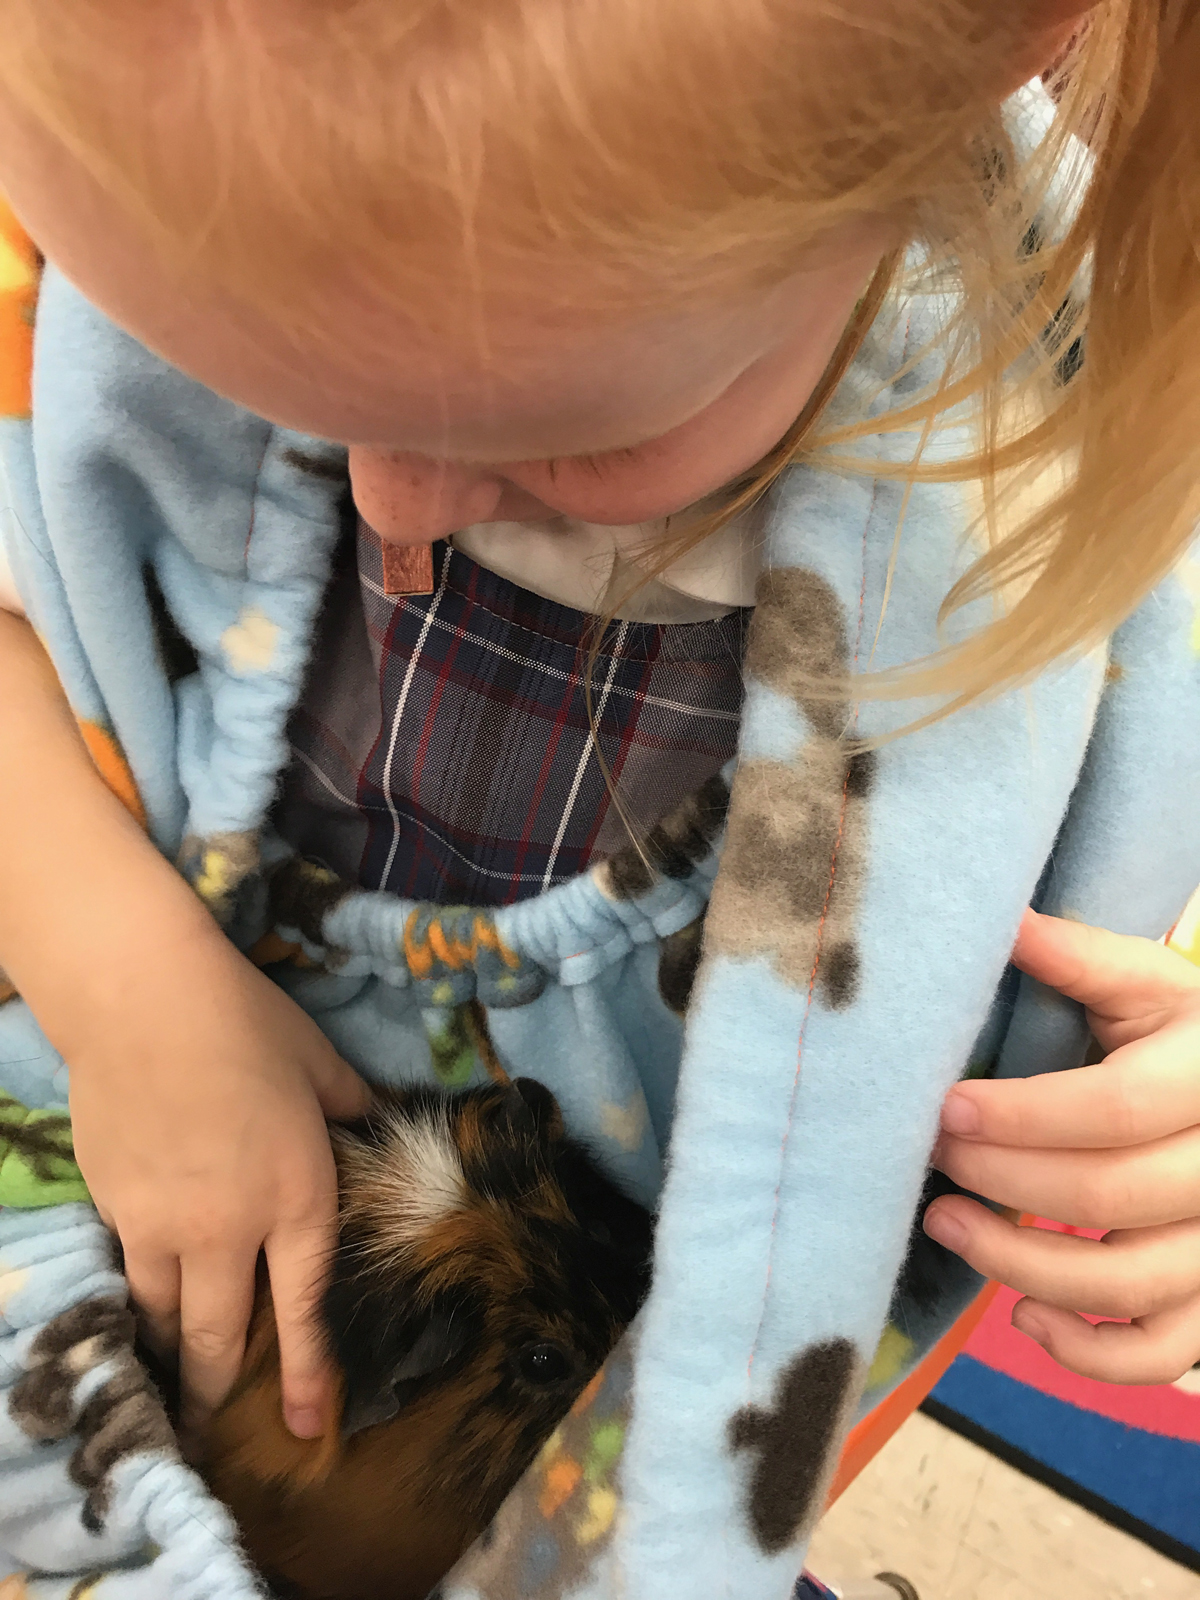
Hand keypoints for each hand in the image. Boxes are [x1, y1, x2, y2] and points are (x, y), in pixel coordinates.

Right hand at [68, 918, 370, 1436]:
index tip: (313, 1428)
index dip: (311, 1373)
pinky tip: (140, 1308)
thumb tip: (377, 1122)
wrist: (144, 1000)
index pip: (307, 1306)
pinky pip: (129, 1273)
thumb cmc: (246, 1024)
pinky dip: (138, 1300)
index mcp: (298, 1196)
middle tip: (216, 1429)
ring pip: (165, 1319)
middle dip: (219, 1393)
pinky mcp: (114, 1207)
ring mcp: (163, 1224)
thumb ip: (353, 1108)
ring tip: (174, 1388)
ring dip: (173, 1359)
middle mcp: (232, 1228)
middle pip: (221, 1337)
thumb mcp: (320, 1066)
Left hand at [924, 908, 1199, 1385]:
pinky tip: (1024, 1314)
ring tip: (944, 1222)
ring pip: (1128, 1281)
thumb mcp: (1148, 985)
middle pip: (1110, 1195)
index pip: (1116, 1108)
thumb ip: (1077, 958)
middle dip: (1001, 1179)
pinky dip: (1089, 1352)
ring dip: (1020, 1263)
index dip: (1023, 1114)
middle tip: (930, 1157)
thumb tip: (996, 916)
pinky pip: (1161, 1352)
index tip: (944, 1108)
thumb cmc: (1186, 1036)